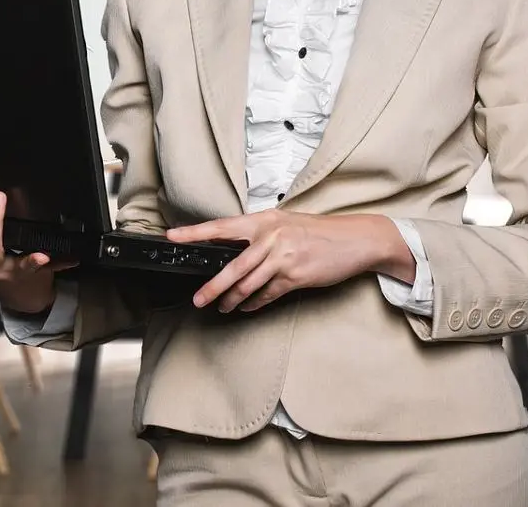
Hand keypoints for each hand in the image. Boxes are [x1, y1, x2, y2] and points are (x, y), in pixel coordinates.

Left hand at [166, 211, 413, 312]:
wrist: (355, 239)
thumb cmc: (317, 232)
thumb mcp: (285, 224)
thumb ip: (258, 234)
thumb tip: (230, 249)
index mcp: (264, 220)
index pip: (221, 226)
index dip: (194, 233)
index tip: (172, 237)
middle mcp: (271, 237)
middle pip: (232, 266)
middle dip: (212, 287)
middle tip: (198, 299)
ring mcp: (284, 257)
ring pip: (248, 284)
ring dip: (233, 300)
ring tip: (223, 307)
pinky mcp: (296, 276)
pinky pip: (267, 294)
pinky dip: (255, 303)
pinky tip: (248, 307)